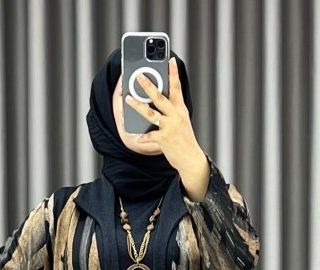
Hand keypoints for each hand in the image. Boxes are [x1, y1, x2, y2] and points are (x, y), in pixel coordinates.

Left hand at [125, 57, 209, 200]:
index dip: (173, 73)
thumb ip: (172, 109)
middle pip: (160, 98)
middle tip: (137, 74)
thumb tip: (157, 97)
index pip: (176, 88)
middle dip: (148, 85)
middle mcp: (176, 117)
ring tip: (127, 99)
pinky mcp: (164, 140)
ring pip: (151, 114)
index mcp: (180, 110)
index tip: (170, 59)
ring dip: (138, 106)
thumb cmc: (184, 140)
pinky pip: (150, 137)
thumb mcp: (181, 121)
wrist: (192, 161)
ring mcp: (170, 128)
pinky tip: (135, 137)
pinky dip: (142, 137)